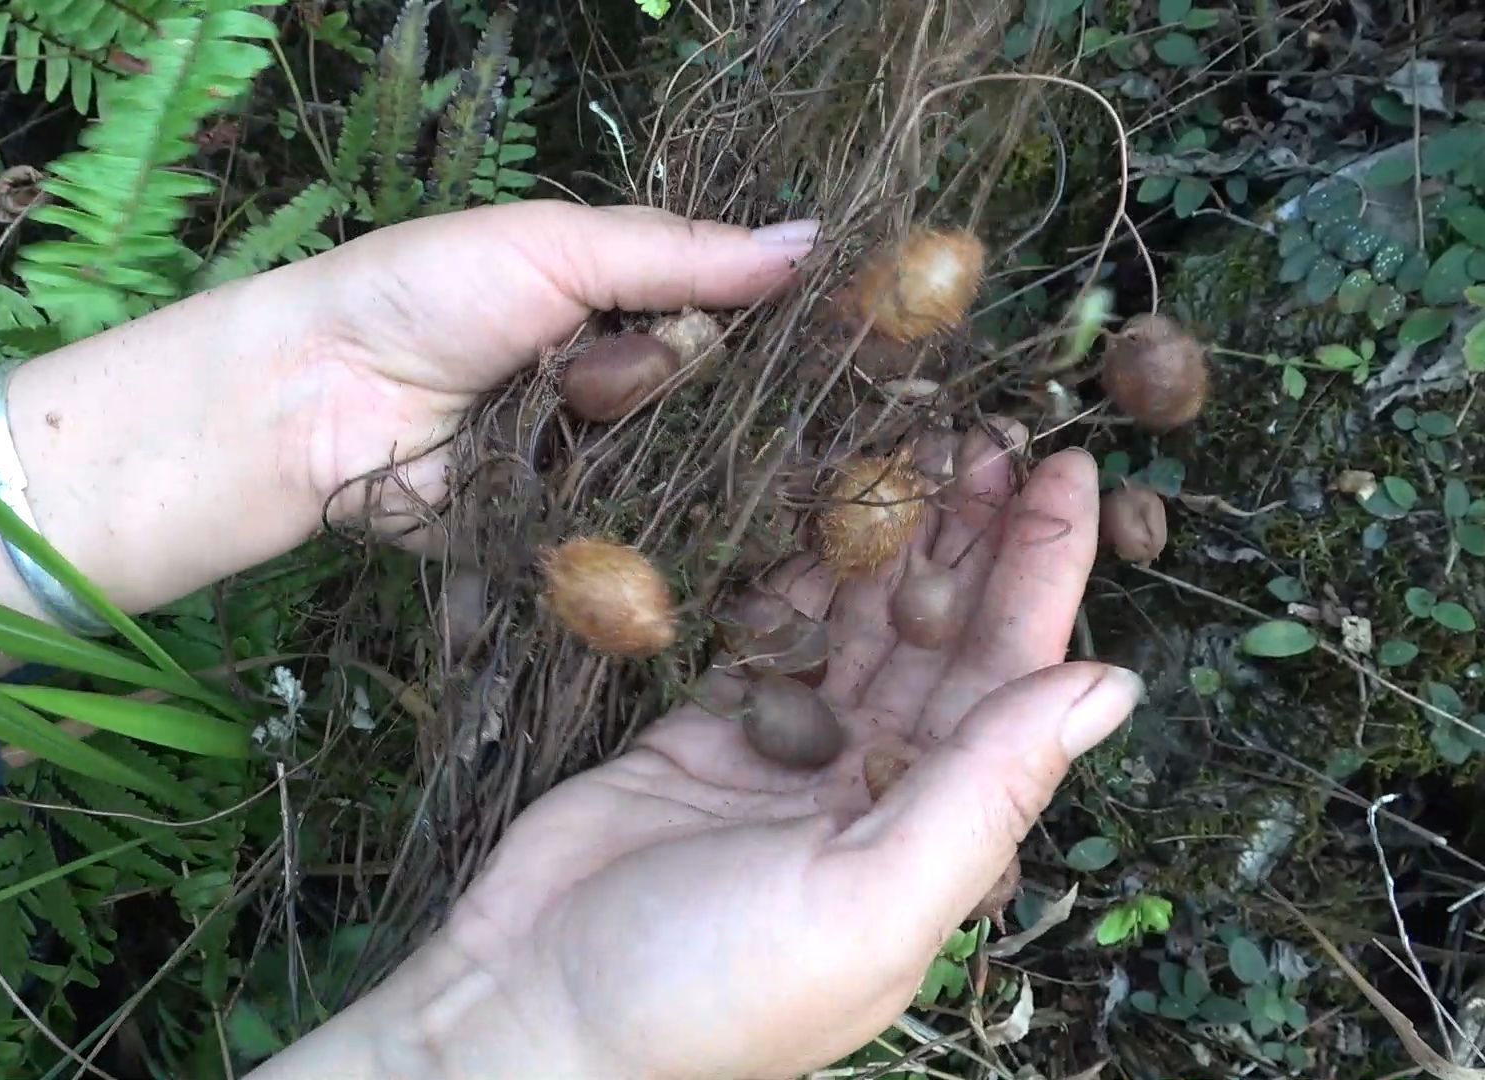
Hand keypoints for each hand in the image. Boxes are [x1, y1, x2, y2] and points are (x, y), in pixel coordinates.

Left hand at [0, 201, 812, 703]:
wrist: (317, 400)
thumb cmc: (427, 294)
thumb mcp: (556, 246)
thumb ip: (678, 253)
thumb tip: (811, 241)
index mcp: (611, 295)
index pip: (727, 304)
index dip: (785, 317)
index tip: (867, 325)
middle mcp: (613, 376)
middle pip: (716, 388)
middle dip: (714, 381)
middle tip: (719, 379)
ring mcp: (592, 456)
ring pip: (683, 459)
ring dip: (675, 445)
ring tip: (636, 432)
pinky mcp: (565, 529)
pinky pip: (635, 530)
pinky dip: (653, 521)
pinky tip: (689, 517)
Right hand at [258, 428, 1141, 1079]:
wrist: (537, 1010)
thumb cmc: (713, 985)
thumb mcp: (872, 900)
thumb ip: (990, 791)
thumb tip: (1113, 685)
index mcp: (937, 835)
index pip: (1014, 681)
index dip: (1045, 575)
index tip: (1070, 473)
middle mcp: (878, 789)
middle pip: (946, 638)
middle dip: (977, 536)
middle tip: (998, 427)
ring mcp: (790, 758)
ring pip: (861, 624)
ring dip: (895, 537)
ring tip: (922, 439)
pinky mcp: (706, 732)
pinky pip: (771, 631)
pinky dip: (799, 568)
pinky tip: (824, 500)